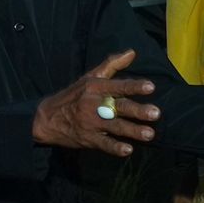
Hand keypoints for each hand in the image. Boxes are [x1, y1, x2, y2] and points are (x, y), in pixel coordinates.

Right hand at [32, 49, 159, 156]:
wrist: (47, 118)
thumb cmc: (73, 95)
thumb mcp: (89, 77)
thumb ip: (112, 64)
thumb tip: (132, 52)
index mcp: (95, 87)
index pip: (118, 86)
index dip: (134, 86)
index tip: (150, 87)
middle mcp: (93, 104)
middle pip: (119, 107)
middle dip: (138, 110)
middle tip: (156, 113)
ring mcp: (90, 122)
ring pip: (115, 126)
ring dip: (132, 131)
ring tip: (149, 134)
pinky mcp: (88, 139)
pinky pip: (103, 144)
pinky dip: (115, 147)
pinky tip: (128, 150)